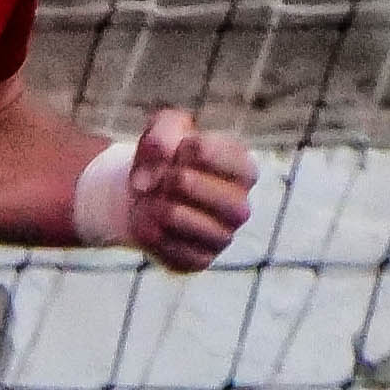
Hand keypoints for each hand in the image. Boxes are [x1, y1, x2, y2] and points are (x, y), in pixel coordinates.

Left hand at [114, 107, 256, 272]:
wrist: (148, 196)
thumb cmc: (167, 158)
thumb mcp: (165, 128)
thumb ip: (162, 133)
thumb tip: (152, 177)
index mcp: (243, 168)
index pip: (201, 150)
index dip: (176, 147)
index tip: (178, 152)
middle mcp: (240, 206)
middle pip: (184, 182)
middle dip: (158, 175)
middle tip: (161, 179)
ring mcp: (222, 237)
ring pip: (173, 215)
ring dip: (150, 202)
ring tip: (149, 199)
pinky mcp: (200, 260)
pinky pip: (164, 245)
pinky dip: (147, 231)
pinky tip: (148, 222)